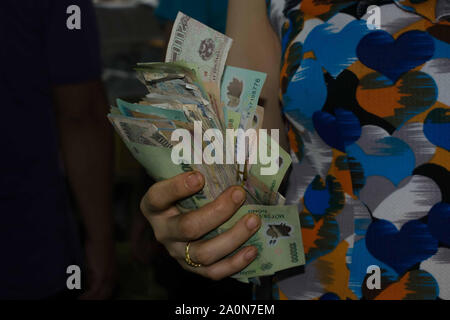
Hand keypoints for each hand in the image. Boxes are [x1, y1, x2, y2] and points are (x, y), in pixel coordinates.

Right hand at [79, 238, 116, 299]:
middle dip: (95, 300)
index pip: (107, 292)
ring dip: (89, 300)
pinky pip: (94, 292)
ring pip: (100, 296)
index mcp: (113, 274)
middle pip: (105, 296)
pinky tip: (80, 299)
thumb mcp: (96, 263)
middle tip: (82, 302)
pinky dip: (86, 297)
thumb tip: (87, 283)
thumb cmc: (97, 245)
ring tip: (79, 301)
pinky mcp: (102, 275)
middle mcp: (113, 277)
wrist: (101, 235)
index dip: (98, 297)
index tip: (88, 299)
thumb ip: (93, 274)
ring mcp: (108, 277)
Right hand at [140, 171, 260, 279]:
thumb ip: (201, 164)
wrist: (184, 218)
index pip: (158, 197)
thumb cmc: (191, 192)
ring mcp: (177, 253)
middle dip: (218, 211)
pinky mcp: (193, 268)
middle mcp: (163, 231)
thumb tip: (237, 142)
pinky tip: (253, 249)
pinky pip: (214, 272)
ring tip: (254, 220)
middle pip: (188, 227)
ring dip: (233, 237)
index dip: (177, 188)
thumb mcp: (187, 177)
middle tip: (239, 193)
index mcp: (155, 206)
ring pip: (204, 253)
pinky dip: (235, 263)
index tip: (200, 176)